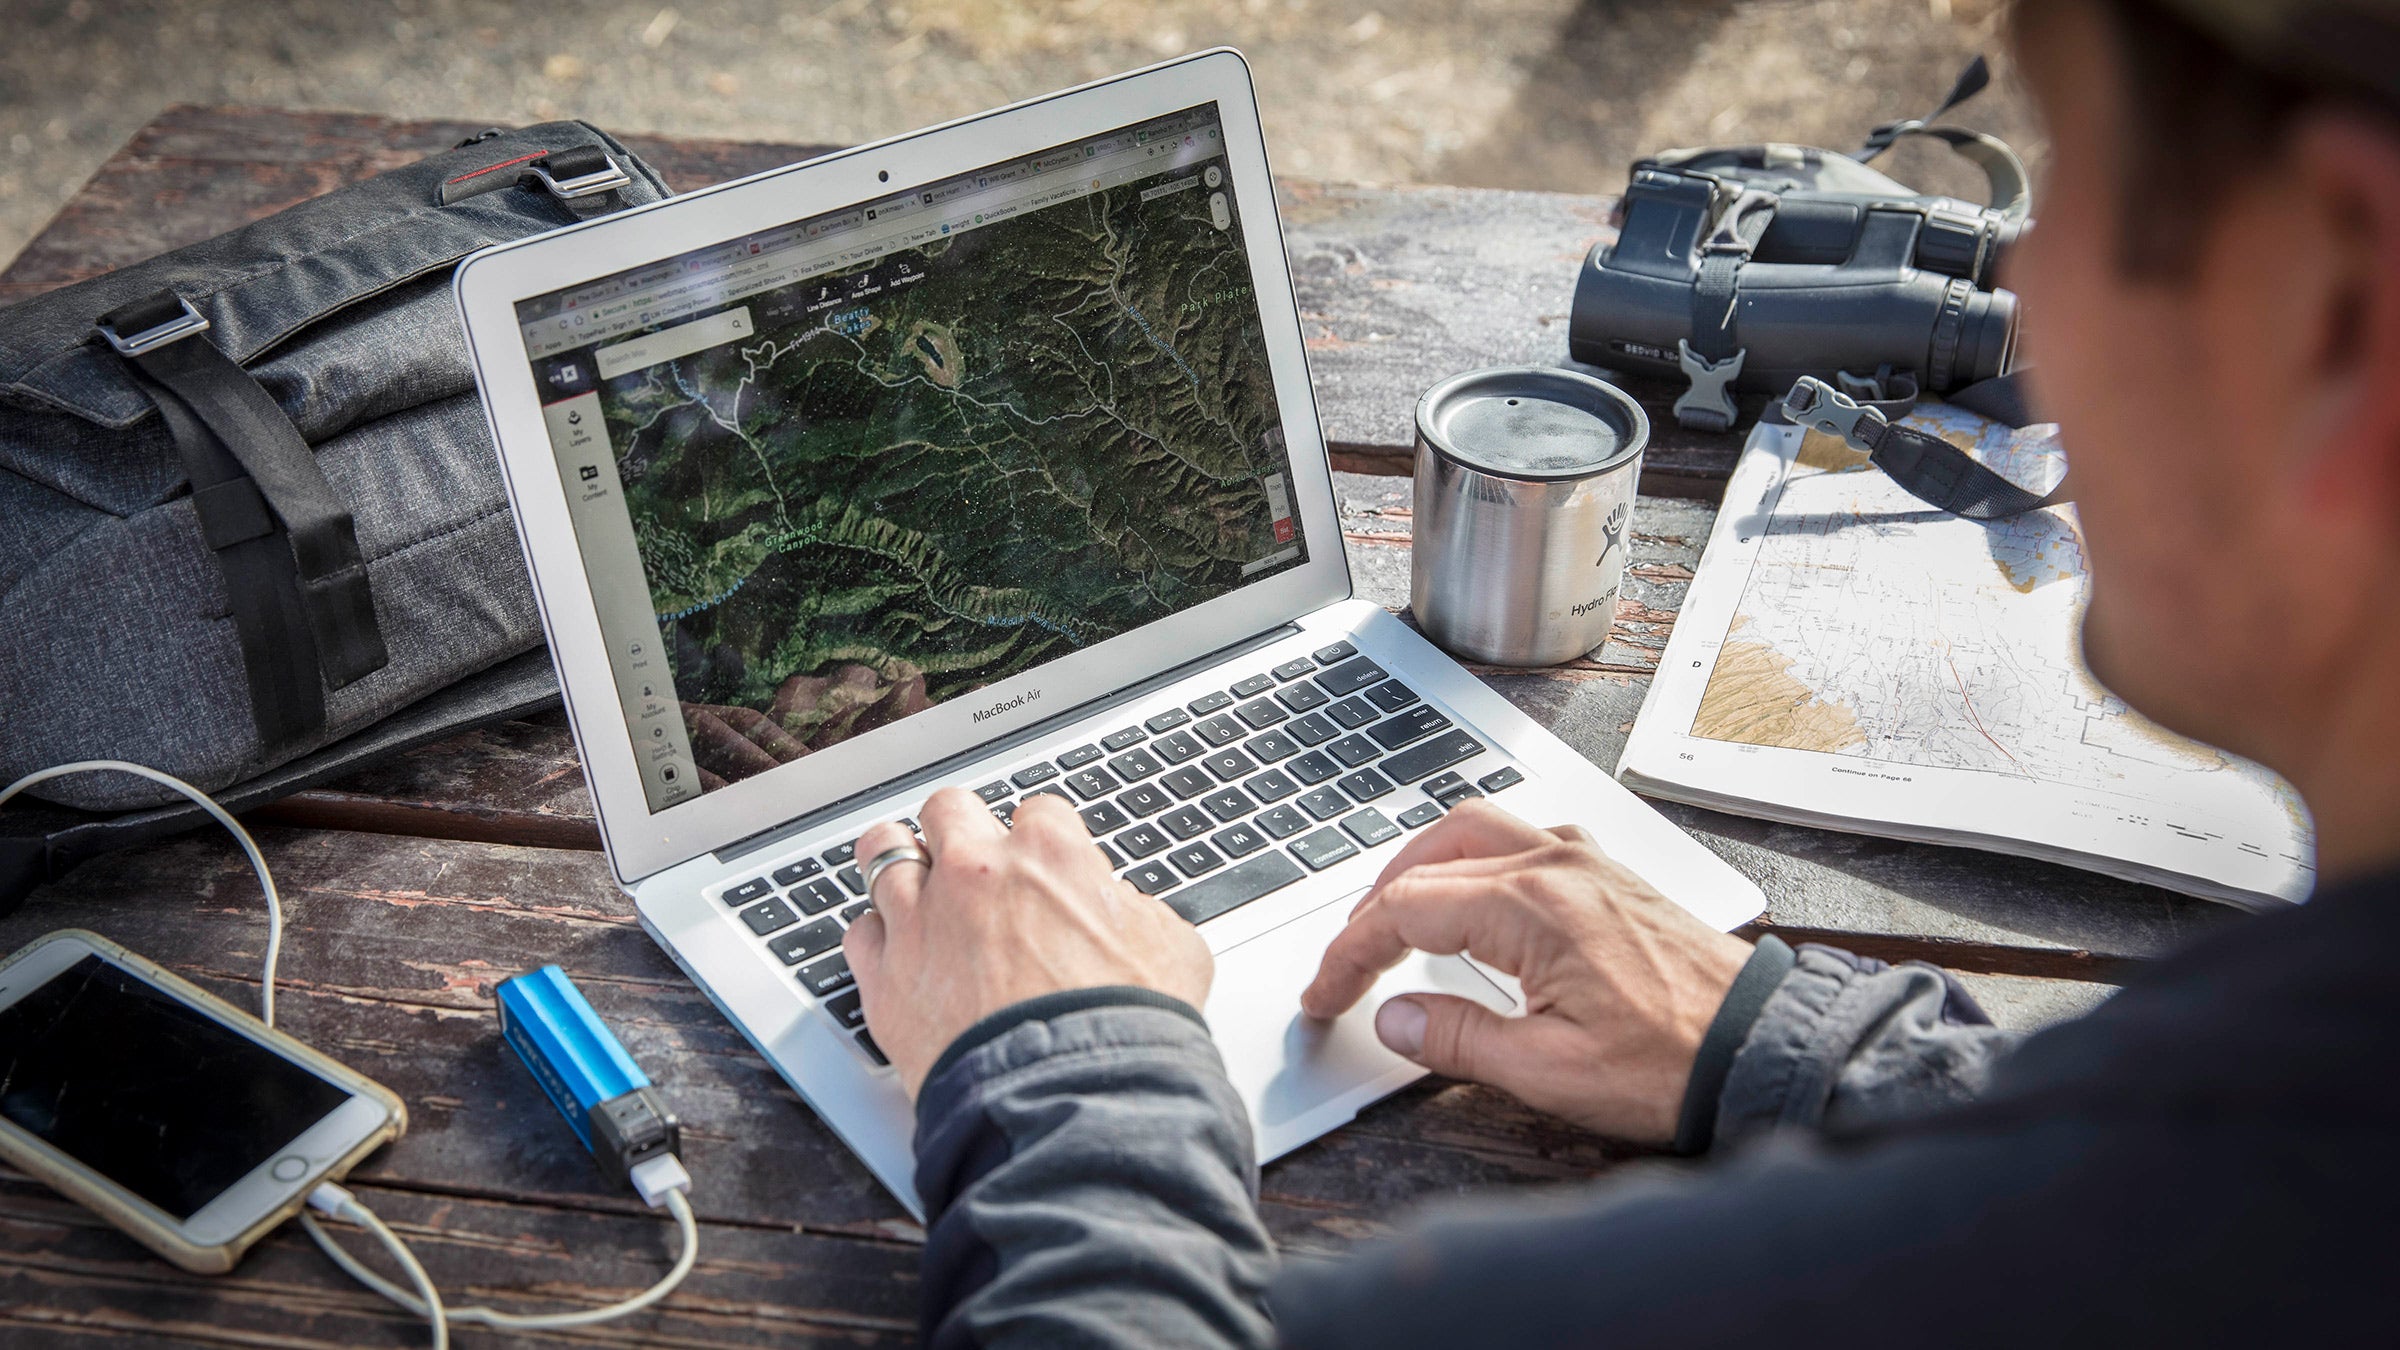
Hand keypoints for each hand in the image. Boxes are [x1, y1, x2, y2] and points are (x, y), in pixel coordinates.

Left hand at [843, 786, 1213, 1097]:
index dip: (1041, 842)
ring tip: (905, 873)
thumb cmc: (1126, 1029)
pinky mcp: (884, 976)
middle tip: (968, 858)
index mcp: (1050, 854)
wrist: (1069, 1098)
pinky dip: (876, 939)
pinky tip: (892, 951)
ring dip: (897, 859)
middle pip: (949, 810)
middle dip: (960, 829)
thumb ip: (1139, 914)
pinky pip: (859, 932)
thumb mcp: (1175, 952)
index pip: (1038, 811)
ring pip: (883, 850)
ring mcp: (922, 918)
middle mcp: (976, 872)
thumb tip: (1125, 913)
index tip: (1041, 867)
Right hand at [1300, 798, 1753, 1143]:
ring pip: (1473, 832)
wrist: (1762, 1048)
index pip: (1404, 909)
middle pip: (1428, 856)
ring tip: (1390, 923)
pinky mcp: (1608, 875)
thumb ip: (1455, 1038)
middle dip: (1373, 908)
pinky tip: (1470, 902)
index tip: (1326, 997)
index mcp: (1532, 906)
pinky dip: (1472, 862)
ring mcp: (1586, 862)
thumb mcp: (1547, 1070)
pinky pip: (1520, 841)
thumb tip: (1393, 1017)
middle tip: (1346, 965)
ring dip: (1419, 870)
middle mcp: (1556, 865)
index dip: (1350, 954)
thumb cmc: (1674, 1060)